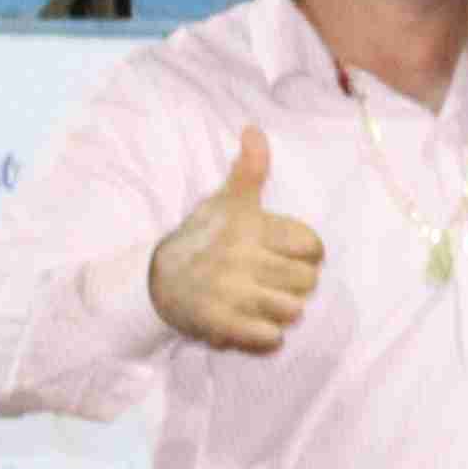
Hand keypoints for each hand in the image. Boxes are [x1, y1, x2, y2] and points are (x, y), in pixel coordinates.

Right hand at [147, 129, 324, 354]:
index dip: (306, 252)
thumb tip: (254, 129)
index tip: (286, 252)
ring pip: (293, 311)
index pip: (313, 246)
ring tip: (262, 300)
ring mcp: (229, 294)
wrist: (154, 280)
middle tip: (272, 279)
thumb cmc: (203, 237)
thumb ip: (249, 169)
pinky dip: (267, 336)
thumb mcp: (226, 201)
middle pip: (308, 281)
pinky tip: (251, 321)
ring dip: (283, 310)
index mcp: (248, 228)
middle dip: (295, 283)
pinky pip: (271, 339)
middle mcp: (239, 259)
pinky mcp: (220, 325)